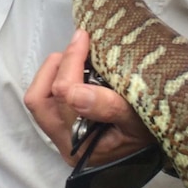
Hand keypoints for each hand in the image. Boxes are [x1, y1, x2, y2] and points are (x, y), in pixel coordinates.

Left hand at [24, 29, 156, 166]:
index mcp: (83, 144)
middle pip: (39, 99)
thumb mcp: (138, 120)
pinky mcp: (59, 128)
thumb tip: (73, 91)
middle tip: (78, 47)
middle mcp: (65, 143)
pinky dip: (53, 80)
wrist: (150, 151)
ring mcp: (60, 137)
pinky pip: (44, 100)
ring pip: (37, 99)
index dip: (71, 61)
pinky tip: (76, 70)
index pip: (64, 95)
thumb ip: (109, 107)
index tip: (84, 37)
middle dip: (55, 66)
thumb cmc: (147, 133)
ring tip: (75, 58)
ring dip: (51, 73)